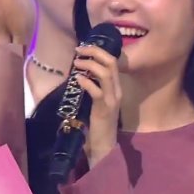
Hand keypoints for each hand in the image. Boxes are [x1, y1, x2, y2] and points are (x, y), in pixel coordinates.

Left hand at [73, 43, 121, 168]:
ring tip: (77, 62)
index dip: (98, 51)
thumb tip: (82, 72)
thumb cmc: (99, 124)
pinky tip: (78, 79)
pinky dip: (87, 82)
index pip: (112, 61)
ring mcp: (112, 99)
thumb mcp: (99, 101)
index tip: (83, 48)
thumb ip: (95, 87)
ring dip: (90, 64)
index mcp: (116, 87)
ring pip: (105, 73)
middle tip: (79, 49)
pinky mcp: (104, 109)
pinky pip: (97, 91)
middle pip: (111, 62)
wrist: (104, 146)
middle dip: (95, 51)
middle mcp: (117, 90)